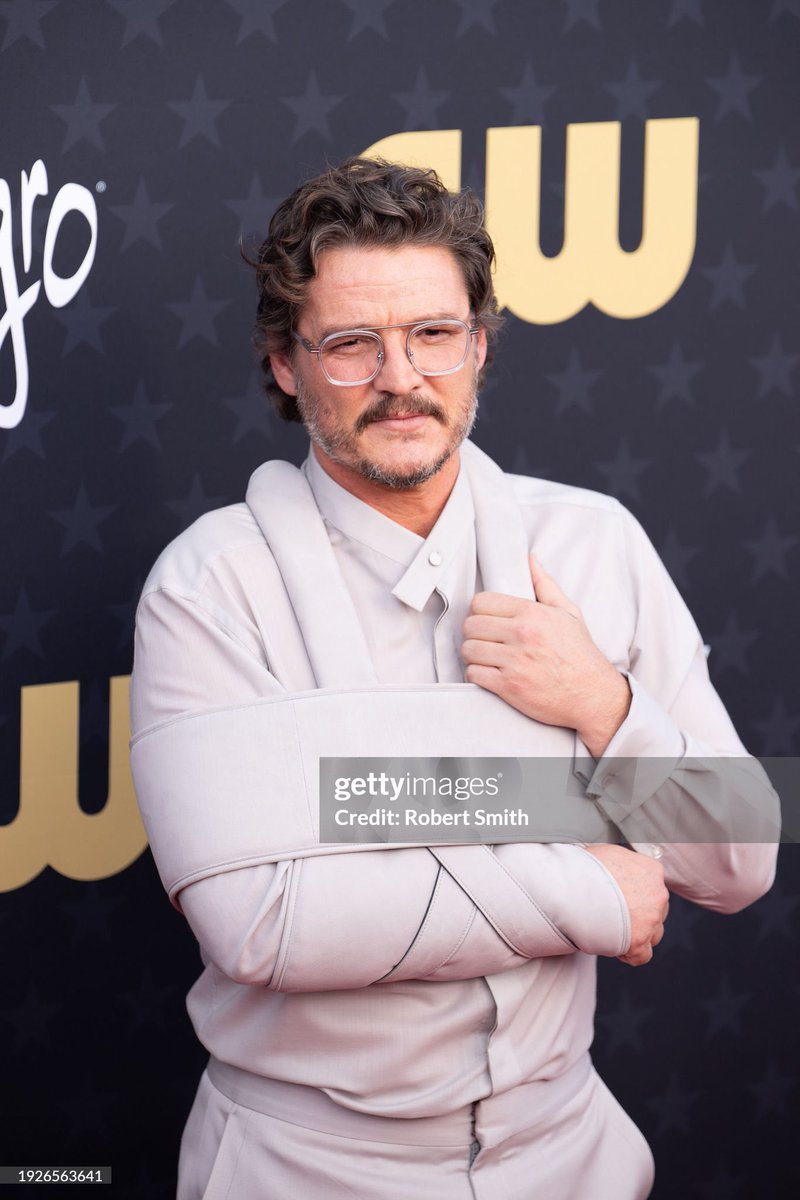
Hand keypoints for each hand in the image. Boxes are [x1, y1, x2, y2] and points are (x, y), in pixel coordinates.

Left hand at [461, 554, 630, 756]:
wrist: (593, 695)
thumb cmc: (581, 655)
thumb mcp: (568, 613)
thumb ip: (545, 585)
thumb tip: (531, 560)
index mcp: (533, 613)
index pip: (482, 601)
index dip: (479, 611)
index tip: (486, 620)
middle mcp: (522, 634)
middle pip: (470, 625)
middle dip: (474, 633)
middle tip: (484, 639)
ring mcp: (515, 661)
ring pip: (468, 649)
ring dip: (473, 655)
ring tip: (485, 657)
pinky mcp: (509, 686)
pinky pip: (474, 674)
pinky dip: (476, 675)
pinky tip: (488, 674)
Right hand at [586, 844, 668, 965]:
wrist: (574, 888)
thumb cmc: (585, 868)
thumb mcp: (608, 854)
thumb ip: (622, 864)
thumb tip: (616, 868)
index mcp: (651, 870)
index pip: (653, 885)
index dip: (636, 895)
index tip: (621, 898)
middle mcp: (657, 894)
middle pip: (657, 910)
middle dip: (639, 915)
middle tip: (615, 914)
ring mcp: (651, 919)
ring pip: (654, 933)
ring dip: (637, 934)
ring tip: (614, 931)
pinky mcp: (639, 941)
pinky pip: (642, 955)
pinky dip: (630, 954)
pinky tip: (615, 947)